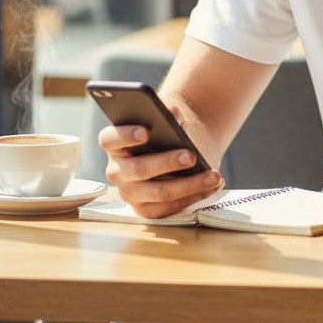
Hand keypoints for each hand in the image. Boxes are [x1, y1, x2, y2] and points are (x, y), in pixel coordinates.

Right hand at [99, 121, 223, 218]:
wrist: (175, 147)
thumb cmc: (164, 131)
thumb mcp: (164, 118)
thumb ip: (167, 113)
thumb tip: (175, 116)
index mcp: (114, 143)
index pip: (109, 139)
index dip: (126, 135)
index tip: (147, 132)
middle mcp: (117, 170)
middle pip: (139, 169)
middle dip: (167, 162)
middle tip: (192, 156)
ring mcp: (129, 192)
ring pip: (159, 192)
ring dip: (190, 184)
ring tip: (213, 175)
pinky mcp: (145, 209)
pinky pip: (169, 208)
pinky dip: (193, 197)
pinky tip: (211, 186)